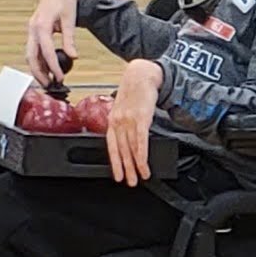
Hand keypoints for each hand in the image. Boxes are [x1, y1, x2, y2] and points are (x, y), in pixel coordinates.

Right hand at [23, 0, 82, 85]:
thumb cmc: (65, 1)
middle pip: (32, 55)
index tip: (60, 77)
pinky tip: (46, 68)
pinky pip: (34, 49)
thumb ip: (70, 39)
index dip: (52, 66)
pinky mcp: (34, 31)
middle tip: (49, 85)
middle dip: (39, 72)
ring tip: (48, 80)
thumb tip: (73, 57)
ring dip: (37, 68)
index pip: (46, 51)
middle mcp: (33, 28)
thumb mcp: (70, 20)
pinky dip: (39, 60)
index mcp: (41, 24)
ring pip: (31, 54)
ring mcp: (32, 29)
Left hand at [107, 59, 163, 186]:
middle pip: (122, 150)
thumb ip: (125, 123)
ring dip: (136, 165)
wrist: (141, 75)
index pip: (111, 146)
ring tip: (140, 176)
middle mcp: (118, 121)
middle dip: (126, 168)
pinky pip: (140, 140)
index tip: (118, 176)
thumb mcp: (124, 108)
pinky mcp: (141, 117)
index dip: (115, 162)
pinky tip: (144, 164)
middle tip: (129, 182)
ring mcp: (128, 120)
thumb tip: (129, 140)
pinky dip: (142, 154)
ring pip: (131, 148)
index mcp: (112, 120)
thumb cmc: (134, 91)